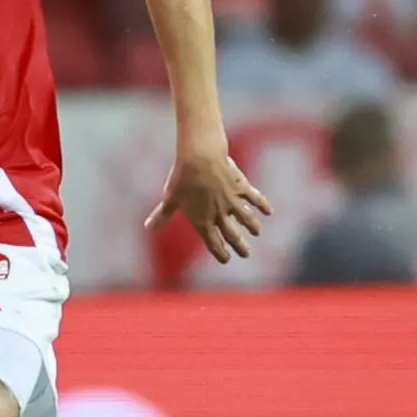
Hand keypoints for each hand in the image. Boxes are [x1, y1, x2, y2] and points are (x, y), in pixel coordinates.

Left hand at [146, 141, 270, 262]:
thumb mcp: (170, 198)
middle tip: (246, 254)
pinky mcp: (241, 187)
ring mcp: (232, 201)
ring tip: (257, 232)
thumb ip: (162, 216)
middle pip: (232, 235)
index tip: (226, 259)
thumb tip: (148, 228)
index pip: (213, 243)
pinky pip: (255, 198)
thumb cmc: (182, 178)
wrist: (200, 158)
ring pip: (246, 218)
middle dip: (240, 246)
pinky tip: (268, 211)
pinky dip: (262, 205)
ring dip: (252, 227)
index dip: (220, 253)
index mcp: (202, 220)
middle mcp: (220, 214)